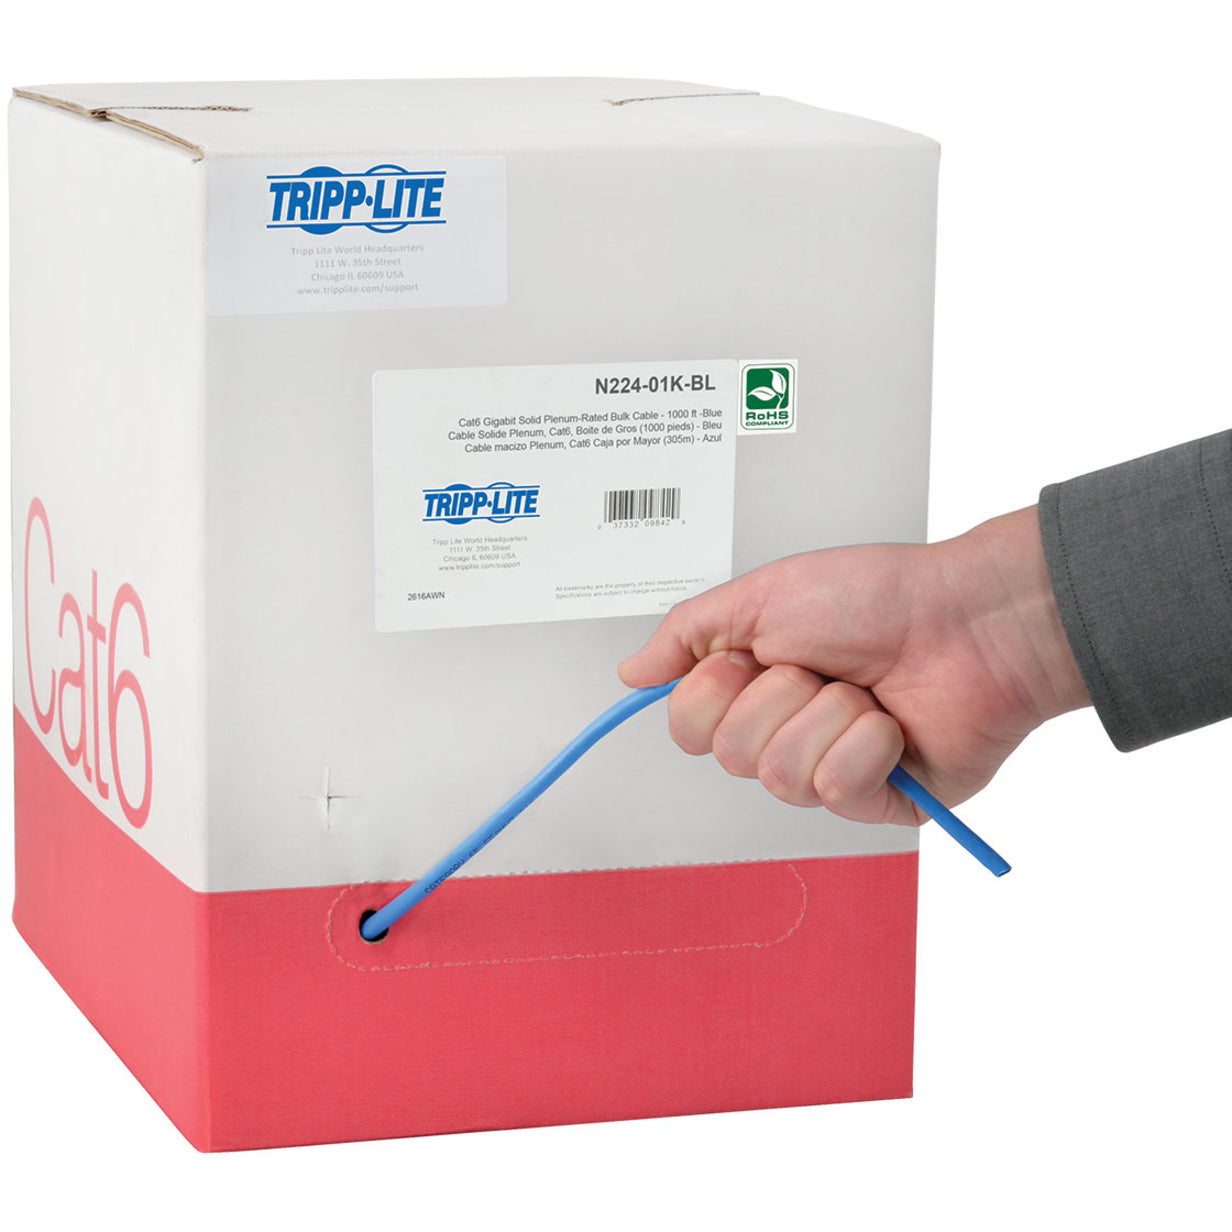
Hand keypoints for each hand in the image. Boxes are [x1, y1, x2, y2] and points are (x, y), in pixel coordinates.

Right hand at [618, 507, 1089, 824]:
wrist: (969, 620)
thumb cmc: (880, 597)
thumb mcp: (762, 595)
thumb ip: (686, 633)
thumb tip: (631, 674)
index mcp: (753, 688)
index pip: (686, 726)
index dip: (714, 690)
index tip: (751, 654)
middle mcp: (784, 733)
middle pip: (729, 754)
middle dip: (778, 696)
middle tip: (821, 665)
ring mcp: (829, 771)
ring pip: (780, 776)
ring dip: (827, 716)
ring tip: (865, 691)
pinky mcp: (876, 801)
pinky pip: (836, 790)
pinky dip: (867, 744)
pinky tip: (893, 723)